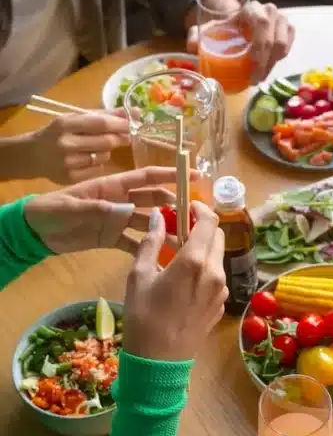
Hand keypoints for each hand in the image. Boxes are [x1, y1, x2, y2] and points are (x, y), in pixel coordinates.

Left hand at [24, 167, 180, 254]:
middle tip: (195, 219)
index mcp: (113, 186)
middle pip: (154, 200)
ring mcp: (118, 221)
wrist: (34, 231)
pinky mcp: (113, 239)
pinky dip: (148, 251)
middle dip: (175, 206)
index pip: (147, 177)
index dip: (171, 175)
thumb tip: (127, 210)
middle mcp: (121, 201)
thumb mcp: (71, 207)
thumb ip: (98, 208)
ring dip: (165, 231)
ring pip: (149, 224)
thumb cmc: (51, 210)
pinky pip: (135, 244)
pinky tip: (163, 260)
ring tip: (184, 242)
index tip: (194, 176)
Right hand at [29, 108, 131, 183]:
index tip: (132, 123)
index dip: (120, 124)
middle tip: (126, 136)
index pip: (101, 123)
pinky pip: (97, 169)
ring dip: (108, 151)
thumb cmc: (58, 133)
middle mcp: (65, 143)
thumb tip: (134, 111)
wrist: (33, 155)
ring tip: (98, 147)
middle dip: (121, 138)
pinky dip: (99, 163)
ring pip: (104, 156)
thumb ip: (104, 115)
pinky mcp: (71, 177)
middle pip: (106, 141)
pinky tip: (89, 159)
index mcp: (64, 123)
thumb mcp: (75, 118)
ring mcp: (68, 163)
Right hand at [123, 201, 226, 360]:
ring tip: (178, 254)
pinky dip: (205, 268)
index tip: (187, 206)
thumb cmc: (143, 317)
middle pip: (217, 236)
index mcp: (194, 261)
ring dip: (203, 248)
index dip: (200, 209)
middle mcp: (214, 272)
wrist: (159, 362)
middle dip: (202, 227)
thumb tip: (159, 217)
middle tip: (180, 229)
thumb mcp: (139, 276)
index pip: (209, 221)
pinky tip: (184, 278)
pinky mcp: (220, 304)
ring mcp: (221, 289)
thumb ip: (152, 242)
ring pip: (218, 257)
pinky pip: (217, 276)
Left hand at [186, 0, 294, 84]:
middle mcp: (270, 11)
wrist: (240, 22)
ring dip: (271, 65)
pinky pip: (288, 48)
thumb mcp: (209, 29)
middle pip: (275, 40)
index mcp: (252, 9)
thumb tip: (192, 47)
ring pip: (283, 46)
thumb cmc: (226, 28)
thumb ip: (196, 35)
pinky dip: (278, 61)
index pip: (261, 25)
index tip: (251, 69)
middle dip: (265, 64)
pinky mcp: (289, 30)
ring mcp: (282, 20)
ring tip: (259, 77)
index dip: (259, 49)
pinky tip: (266, 68)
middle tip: (254, 81)